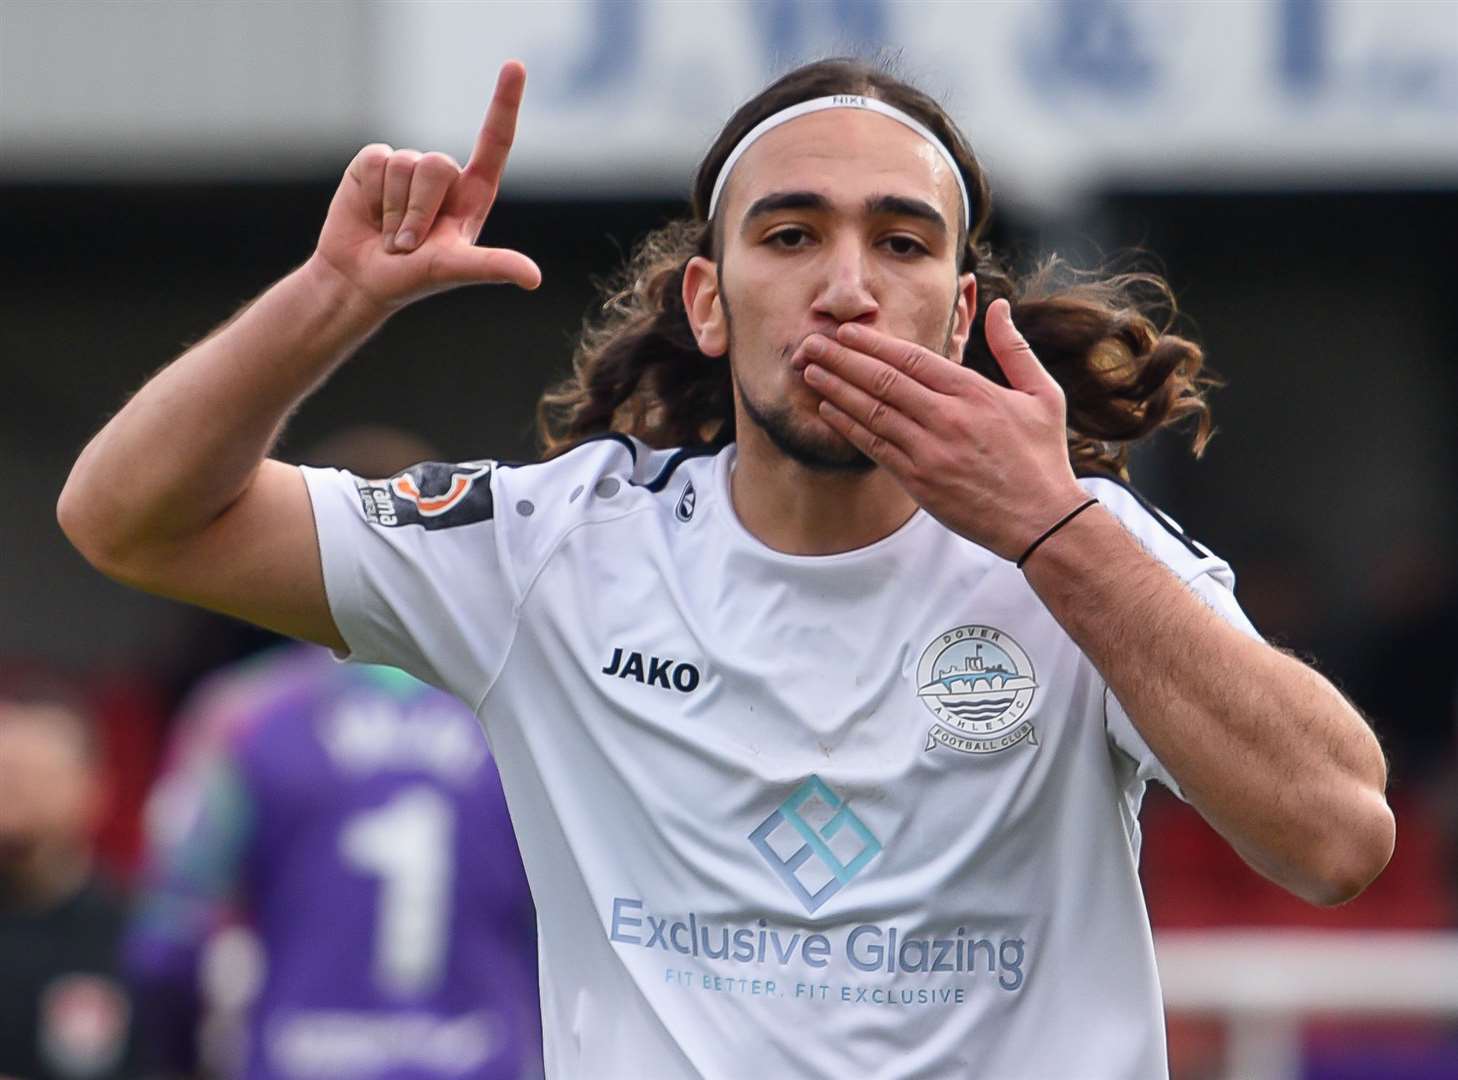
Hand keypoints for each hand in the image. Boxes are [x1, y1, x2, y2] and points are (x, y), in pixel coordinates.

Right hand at [309, 60, 541, 315]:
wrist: (359, 279)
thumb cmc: (413, 279)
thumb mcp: (454, 270)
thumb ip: (492, 266)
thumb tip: (534, 279)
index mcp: (473, 194)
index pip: (495, 141)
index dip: (504, 103)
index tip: (515, 66)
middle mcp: (444, 176)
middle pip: (438, 164)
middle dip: (419, 210)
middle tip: (410, 244)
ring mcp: (408, 167)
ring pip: (406, 163)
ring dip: (395, 209)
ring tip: (392, 235)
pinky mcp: (374, 164)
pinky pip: (378, 160)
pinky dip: (372, 195)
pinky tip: (370, 214)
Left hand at [798, 299, 1088, 560]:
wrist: (1041, 521)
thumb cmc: (1042, 457)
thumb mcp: (1043, 395)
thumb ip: (1015, 348)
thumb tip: (1000, 305)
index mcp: (974, 393)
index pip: (912, 359)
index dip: (873, 344)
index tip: (846, 332)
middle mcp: (947, 419)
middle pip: (883, 381)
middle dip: (841, 359)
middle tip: (810, 343)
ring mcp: (929, 452)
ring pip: (872, 412)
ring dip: (836, 389)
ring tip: (809, 371)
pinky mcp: (919, 482)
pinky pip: (875, 448)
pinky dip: (849, 427)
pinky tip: (829, 410)